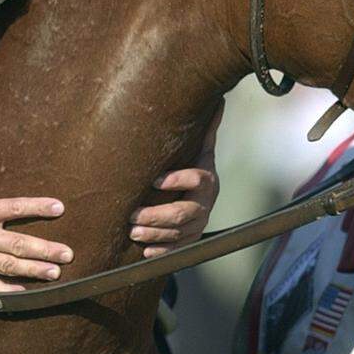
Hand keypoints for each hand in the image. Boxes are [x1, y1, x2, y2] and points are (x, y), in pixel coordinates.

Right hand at [0, 123, 73, 291]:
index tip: (60, 207)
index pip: (13, 207)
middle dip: (44, 250)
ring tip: (54, 273)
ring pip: (7, 266)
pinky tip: (24, 291)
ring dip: (32, 271)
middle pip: (16, 245)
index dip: (37, 207)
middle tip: (67, 254)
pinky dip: (6, 289)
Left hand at [129, 100, 222, 257]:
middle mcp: (205, 205)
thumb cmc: (194, 166)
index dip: (178, 180)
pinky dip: (162, 253)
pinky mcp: (190, 242)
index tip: (155, 180)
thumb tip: (220, 100)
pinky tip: (145, 254)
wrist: (203, 197)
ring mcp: (198, 226)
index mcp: (207, 180)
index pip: (197, 179)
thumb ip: (206, 130)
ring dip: (156, 235)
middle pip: (184, 213)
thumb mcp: (200, 149)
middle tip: (133, 215)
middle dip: (158, 216)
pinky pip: (178, 251)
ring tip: (133, 233)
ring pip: (178, 234)